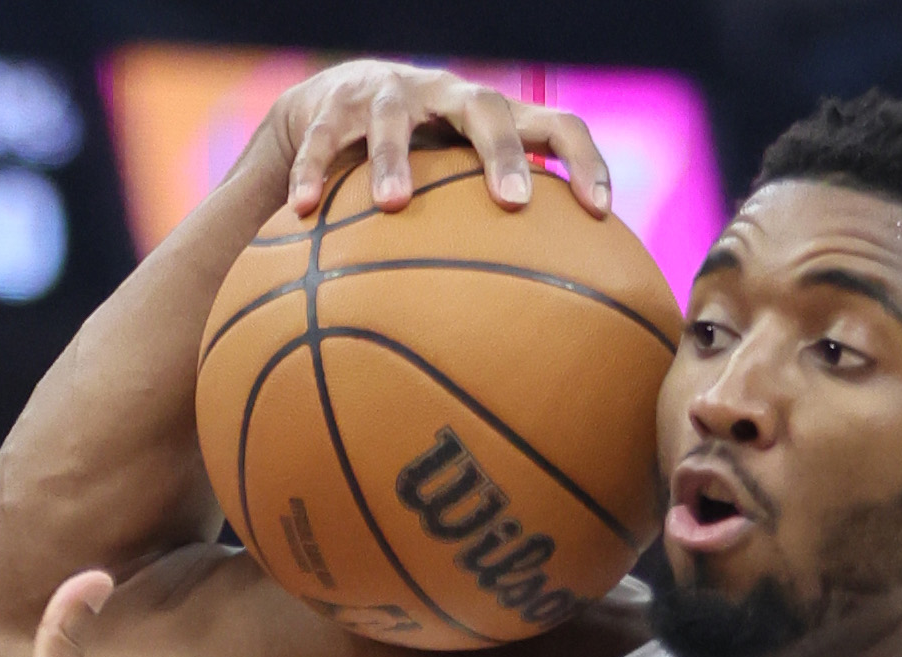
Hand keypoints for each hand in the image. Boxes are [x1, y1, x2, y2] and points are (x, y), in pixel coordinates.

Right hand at [256, 58, 613, 218]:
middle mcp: (446, 95)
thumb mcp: (456, 183)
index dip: (583, 161)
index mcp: (490, 117)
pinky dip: (310, 172)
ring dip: (394, 160)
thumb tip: (544, 316)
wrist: (333, 104)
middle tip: (513, 203)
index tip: (600, 212)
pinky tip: (301, 210)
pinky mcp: (331, 106)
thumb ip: (490, 229)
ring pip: (392, 119)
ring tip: (393, 206)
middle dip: (502, 153)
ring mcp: (387, 96)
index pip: (555, 125)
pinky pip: (320, 140)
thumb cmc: (415, 162)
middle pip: (486, 108)